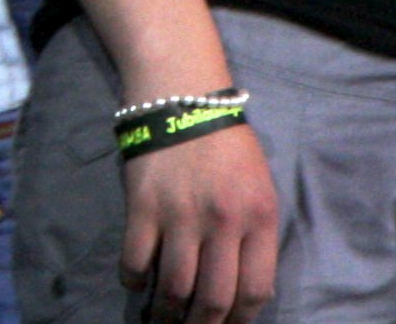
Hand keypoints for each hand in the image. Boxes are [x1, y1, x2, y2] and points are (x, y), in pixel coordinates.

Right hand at [121, 122, 277, 323]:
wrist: (183, 95)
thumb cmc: (226, 144)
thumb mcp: (260, 187)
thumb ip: (257, 236)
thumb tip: (245, 291)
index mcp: (258, 216)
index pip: (255, 291)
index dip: (240, 321)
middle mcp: (222, 222)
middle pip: (213, 300)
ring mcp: (180, 216)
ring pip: (174, 289)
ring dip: (166, 314)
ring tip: (162, 318)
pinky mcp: (143, 206)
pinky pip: (136, 262)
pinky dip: (135, 281)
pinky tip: (137, 281)